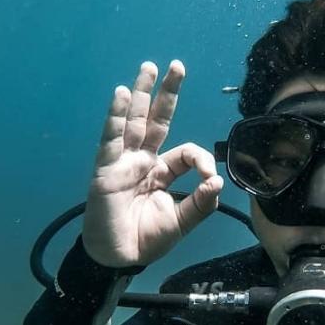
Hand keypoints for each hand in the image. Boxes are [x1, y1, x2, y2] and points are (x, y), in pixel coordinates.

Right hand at [81, 60, 223, 267]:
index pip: (186, 151)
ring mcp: (123, 162)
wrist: (119, 258)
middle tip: (176, 66)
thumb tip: (217, 179)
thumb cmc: (146, 239)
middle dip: (166, 93)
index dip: (201, 159)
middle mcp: (143, 161)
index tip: (208, 177)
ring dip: (140, 93)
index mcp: (162, 171)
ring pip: (133, 121)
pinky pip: (111, 139)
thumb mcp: (182, 221)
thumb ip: (201, 202)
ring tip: (148, 67)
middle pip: (156, 119)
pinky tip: (119, 94)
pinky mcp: (106, 170)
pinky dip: (115, 116)